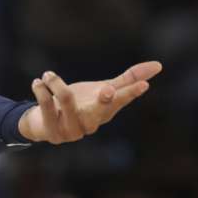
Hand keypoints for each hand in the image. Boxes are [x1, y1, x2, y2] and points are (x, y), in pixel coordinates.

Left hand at [17, 61, 161, 143]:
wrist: (44, 122)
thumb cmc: (79, 104)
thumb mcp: (103, 88)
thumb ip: (129, 78)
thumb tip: (158, 65)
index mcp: (105, 111)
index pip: (121, 101)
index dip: (131, 93)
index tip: (144, 85)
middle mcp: (91, 123)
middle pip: (101, 111)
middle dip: (105, 101)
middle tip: (107, 90)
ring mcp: (72, 130)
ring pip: (68, 102)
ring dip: (56, 84)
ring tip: (47, 75)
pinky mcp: (52, 132)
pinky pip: (47, 107)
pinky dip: (42, 91)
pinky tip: (38, 83)